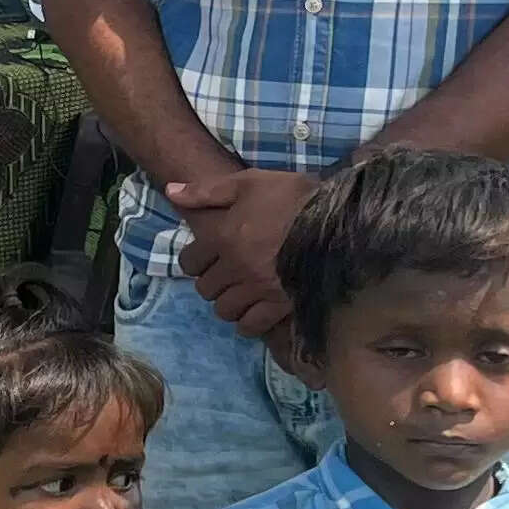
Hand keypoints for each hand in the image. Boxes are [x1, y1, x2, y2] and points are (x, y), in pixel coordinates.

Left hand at [161, 165, 317, 339]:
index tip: (206, 259)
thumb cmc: (292, 197)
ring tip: (241, 295)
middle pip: (206, 289)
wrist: (338, 218)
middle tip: (227, 277)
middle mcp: (235, 266)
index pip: (189, 262)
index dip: (195, 262)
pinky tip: (255, 312)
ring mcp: (257, 288)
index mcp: (223, 237)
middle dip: (213, 283)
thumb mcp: (248, 182)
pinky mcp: (280, 304)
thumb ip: (206, 192)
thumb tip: (170, 191)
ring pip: (225, 310)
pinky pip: (251, 325)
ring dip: (229, 304)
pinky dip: (249, 322)